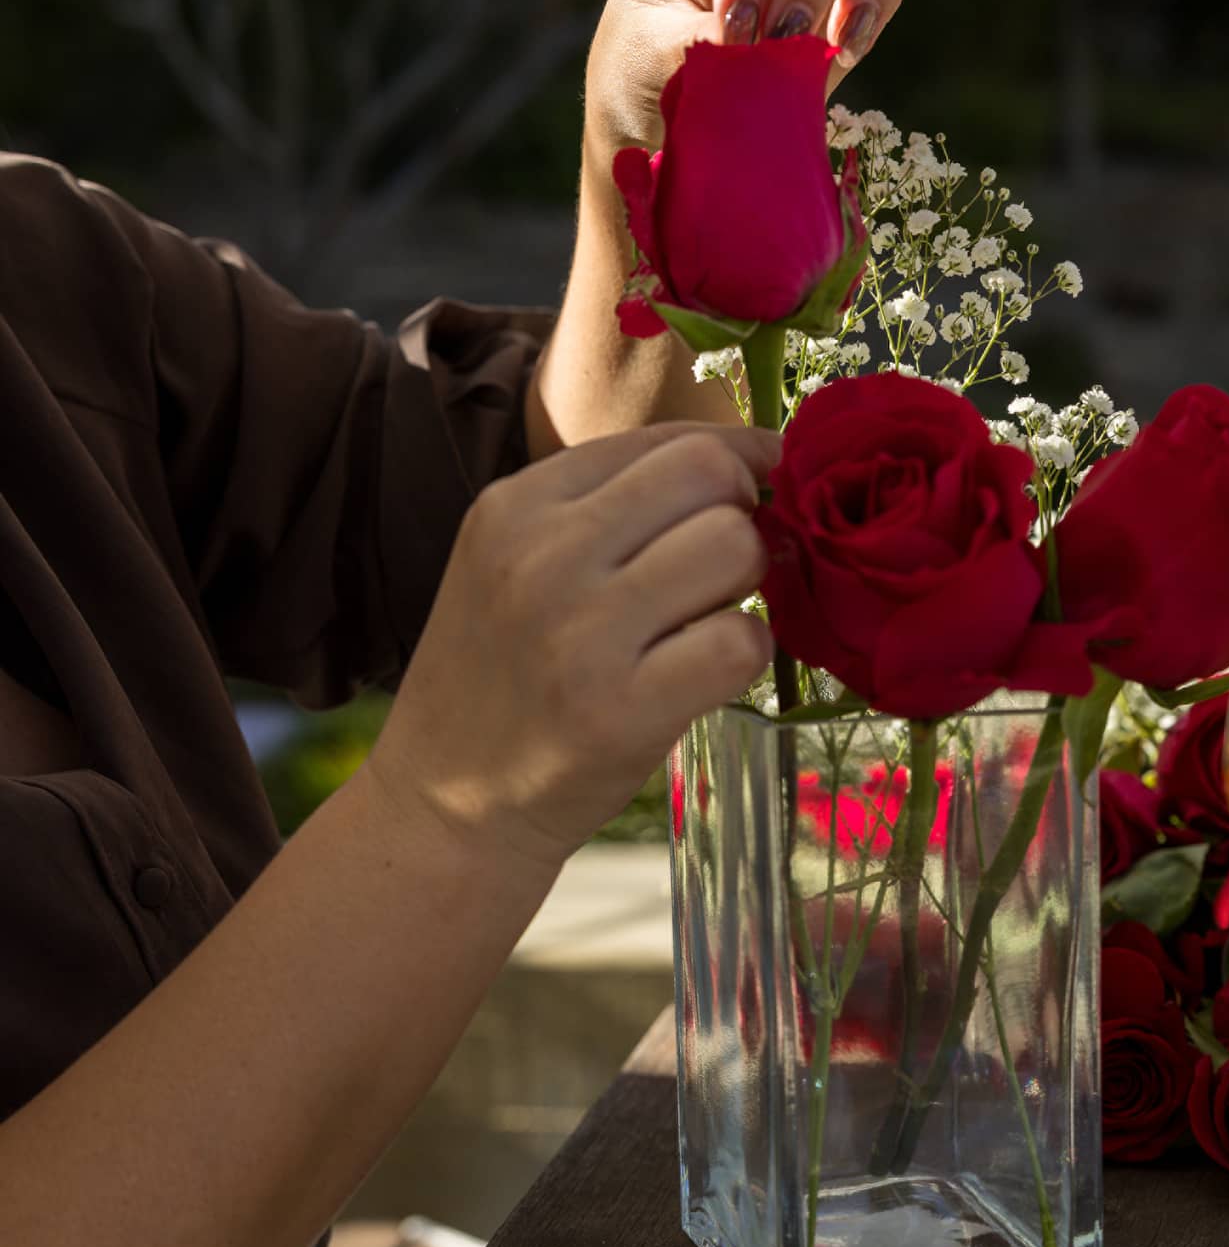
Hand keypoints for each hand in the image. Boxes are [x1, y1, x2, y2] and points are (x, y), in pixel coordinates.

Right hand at [368, 423, 778, 870]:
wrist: (445, 804)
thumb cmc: (504, 676)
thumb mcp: (515, 562)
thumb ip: (609, 506)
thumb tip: (749, 460)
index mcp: (515, 506)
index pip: (669, 441)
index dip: (737, 456)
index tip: (764, 479)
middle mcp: (543, 556)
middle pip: (709, 480)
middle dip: (743, 519)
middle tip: (725, 570)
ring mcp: (581, 634)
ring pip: (735, 549)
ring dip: (748, 586)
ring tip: (706, 621)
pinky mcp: (621, 711)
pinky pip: (741, 643)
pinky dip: (747, 655)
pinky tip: (710, 673)